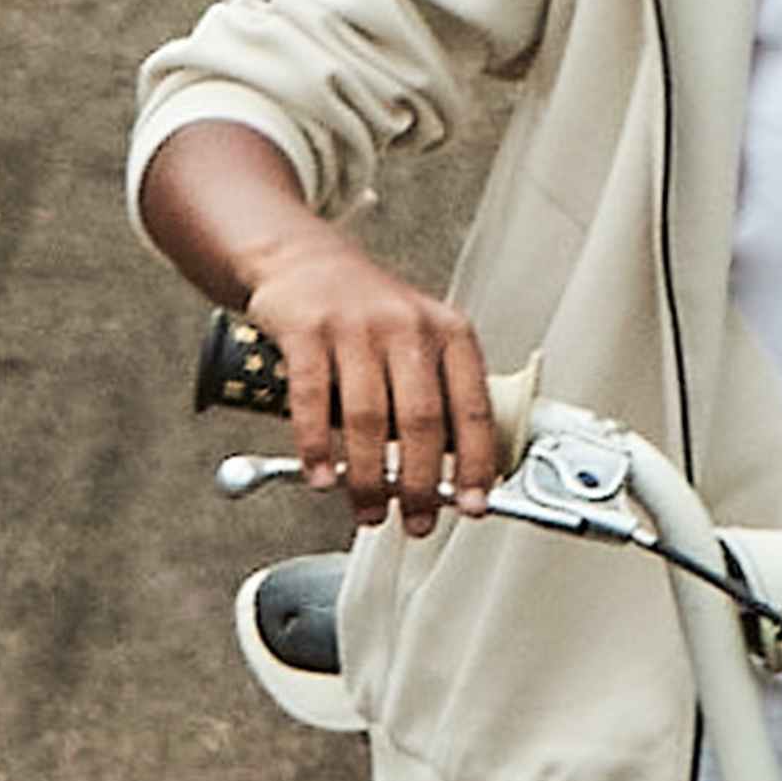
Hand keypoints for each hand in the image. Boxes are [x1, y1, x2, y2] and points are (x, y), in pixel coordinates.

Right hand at [245, 237, 497, 536]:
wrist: (304, 260)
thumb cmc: (369, 314)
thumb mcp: (421, 341)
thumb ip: (438, 398)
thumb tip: (457, 475)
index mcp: (449, 332)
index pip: (473, 407)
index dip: (477, 463)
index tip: (476, 503)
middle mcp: (408, 327)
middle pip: (422, 421)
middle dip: (422, 484)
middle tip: (418, 520)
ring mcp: (356, 326)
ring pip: (368, 418)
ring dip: (369, 478)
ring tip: (370, 510)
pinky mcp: (307, 330)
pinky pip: (311, 400)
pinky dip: (316, 448)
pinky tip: (321, 477)